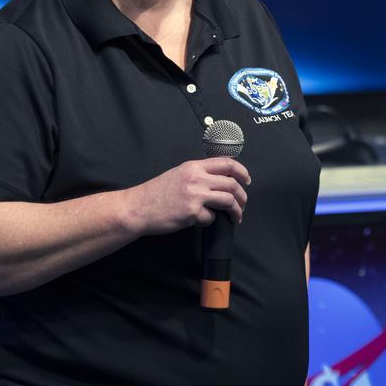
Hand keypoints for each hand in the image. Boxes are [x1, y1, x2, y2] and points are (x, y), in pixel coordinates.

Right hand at [127, 158, 250, 233]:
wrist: (138, 207)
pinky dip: (210, 221)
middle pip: (232, 184)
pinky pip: (211, 218)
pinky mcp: (192, 212)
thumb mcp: (179, 174)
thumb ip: (199, 174)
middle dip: (243, 196)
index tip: (246, 181)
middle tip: (243, 204)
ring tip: (236, 217)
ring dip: (236, 211)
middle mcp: (196, 178)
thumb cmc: (156, 193)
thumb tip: (221, 180)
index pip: (227, 163)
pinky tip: (203, 221)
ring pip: (228, 200)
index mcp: (194, 166)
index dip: (242, 172)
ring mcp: (195, 195)